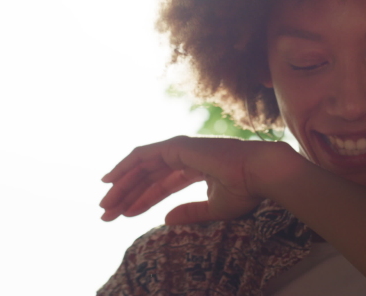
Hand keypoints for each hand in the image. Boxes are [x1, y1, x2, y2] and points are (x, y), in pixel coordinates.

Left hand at [100, 136, 298, 224]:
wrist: (260, 174)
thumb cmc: (246, 190)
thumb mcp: (214, 208)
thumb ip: (189, 212)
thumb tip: (165, 220)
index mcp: (196, 167)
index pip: (161, 184)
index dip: (142, 200)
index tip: (124, 215)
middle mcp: (185, 156)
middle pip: (147, 177)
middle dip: (125, 194)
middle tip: (105, 214)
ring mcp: (180, 148)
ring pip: (141, 167)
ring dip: (121, 185)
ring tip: (105, 205)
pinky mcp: (176, 146)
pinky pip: (143, 156)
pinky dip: (125, 167)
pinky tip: (111, 181)